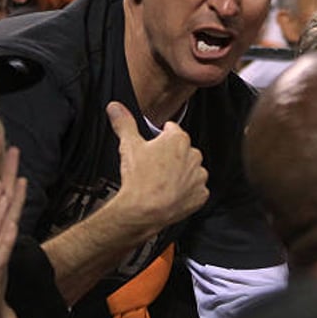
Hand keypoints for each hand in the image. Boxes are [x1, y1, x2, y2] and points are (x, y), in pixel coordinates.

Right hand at [107, 101, 208, 237]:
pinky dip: (186, 192)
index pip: (171, 130)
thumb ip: (124, 123)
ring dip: (180, 174)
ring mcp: (198, 176)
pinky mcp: (201, 195)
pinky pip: (195, 190)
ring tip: (161, 182)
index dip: (159, 138)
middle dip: (170, 156)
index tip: (152, 147)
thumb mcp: (129, 146)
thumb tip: (115, 107)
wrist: (144, 210)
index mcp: (178, 139)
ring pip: (190, 170)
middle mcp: (193, 155)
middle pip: (182, 150)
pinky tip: (171, 194)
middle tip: (153, 167)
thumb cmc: (139, 179)